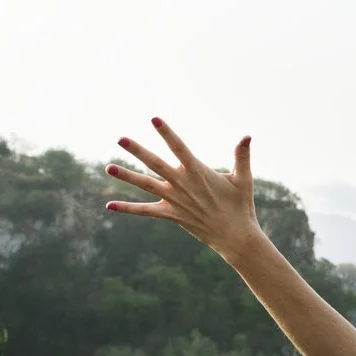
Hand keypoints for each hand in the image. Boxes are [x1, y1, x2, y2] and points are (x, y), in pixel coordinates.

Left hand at [104, 119, 262, 256]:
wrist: (234, 236)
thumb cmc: (240, 206)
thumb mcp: (243, 179)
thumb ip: (242, 156)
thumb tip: (248, 136)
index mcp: (198, 172)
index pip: (179, 147)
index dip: (167, 133)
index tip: (154, 119)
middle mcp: (182, 184)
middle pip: (155, 164)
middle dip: (137, 150)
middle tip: (120, 138)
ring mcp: (174, 200)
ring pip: (145, 185)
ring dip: (126, 176)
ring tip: (108, 167)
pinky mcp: (170, 215)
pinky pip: (145, 211)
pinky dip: (127, 208)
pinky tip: (109, 205)